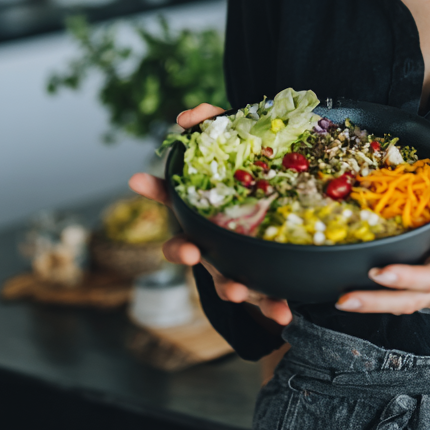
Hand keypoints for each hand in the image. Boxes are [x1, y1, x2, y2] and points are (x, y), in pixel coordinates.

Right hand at [126, 102, 291, 324]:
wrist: (292, 223)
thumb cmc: (259, 180)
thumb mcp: (242, 146)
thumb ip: (214, 125)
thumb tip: (190, 115)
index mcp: (206, 210)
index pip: (171, 197)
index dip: (153, 187)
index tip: (137, 178)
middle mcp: (213, 240)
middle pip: (187, 248)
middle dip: (182, 251)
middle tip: (187, 250)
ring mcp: (236, 262)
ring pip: (224, 280)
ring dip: (229, 287)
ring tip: (238, 290)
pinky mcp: (265, 279)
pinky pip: (267, 297)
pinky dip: (273, 307)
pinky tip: (284, 314)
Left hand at [334, 179, 429, 335]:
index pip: (429, 275)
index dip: (405, 276)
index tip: (380, 272)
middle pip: (405, 301)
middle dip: (375, 301)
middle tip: (346, 298)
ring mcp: (428, 300)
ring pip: (398, 307)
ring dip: (369, 306)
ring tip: (341, 300)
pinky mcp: (420, 301)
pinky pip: (398, 304)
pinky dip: (375, 303)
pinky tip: (351, 296)